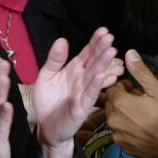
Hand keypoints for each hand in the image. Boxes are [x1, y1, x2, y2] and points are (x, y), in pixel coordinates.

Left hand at [32, 29, 116, 157]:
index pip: (87, 53)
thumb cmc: (48, 100)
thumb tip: (62, 39)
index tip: (104, 31)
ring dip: (104, 64)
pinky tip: (103, 75)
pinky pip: (90, 95)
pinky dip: (96, 85)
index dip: (95, 42)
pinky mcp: (82, 108)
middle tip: (110, 37)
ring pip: (95, 76)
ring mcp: (84, 93)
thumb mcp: (47, 75)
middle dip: (102, 50)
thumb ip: (55, 59)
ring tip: (112, 51)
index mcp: (75, 70)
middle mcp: (82, 79)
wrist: (45, 127)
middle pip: (94, 62)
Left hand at [104, 50, 157, 157]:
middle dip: (122, 99)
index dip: (123, 86)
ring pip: (115, 118)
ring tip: (142, 113)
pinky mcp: (123, 146)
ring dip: (124, 113)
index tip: (135, 88)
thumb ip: (140, 72)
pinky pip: (120, 132)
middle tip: (140, 99)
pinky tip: (142, 127)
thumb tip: (129, 52)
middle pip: (111, 103)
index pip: (111, 88)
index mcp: (120, 104)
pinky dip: (127, 127)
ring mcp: (117, 135)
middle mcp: (113, 120)